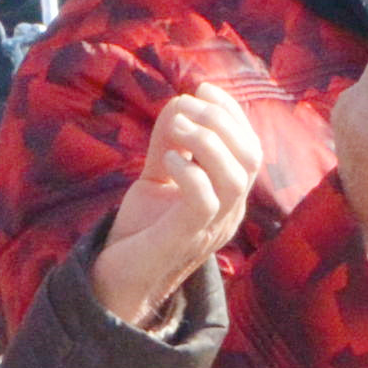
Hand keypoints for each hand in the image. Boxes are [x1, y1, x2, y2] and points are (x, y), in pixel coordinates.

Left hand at [90, 78, 267, 328]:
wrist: (117, 280)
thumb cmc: (142, 229)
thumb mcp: (158, 175)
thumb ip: (170, 141)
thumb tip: (181, 100)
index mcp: (230, 198)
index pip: (250, 147)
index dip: (231, 112)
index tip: (201, 87)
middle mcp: (229, 214)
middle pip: (251, 158)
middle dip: (222, 121)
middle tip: (186, 106)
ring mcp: (210, 229)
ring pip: (236, 178)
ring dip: (206, 141)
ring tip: (175, 127)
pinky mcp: (184, 239)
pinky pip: (204, 201)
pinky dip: (189, 171)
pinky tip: (166, 161)